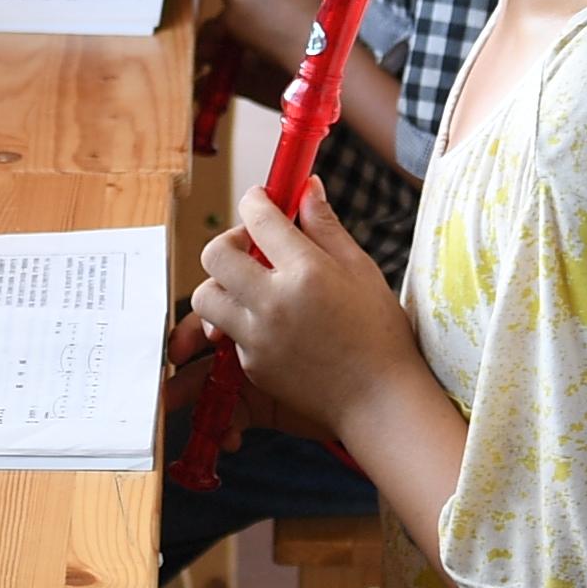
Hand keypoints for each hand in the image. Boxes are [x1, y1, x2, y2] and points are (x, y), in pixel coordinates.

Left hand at [188, 181, 419, 441]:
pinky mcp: (252, 366)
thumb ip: (326, 227)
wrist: (380, 400)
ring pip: (206, 297)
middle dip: (228, 242)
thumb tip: (307, 187)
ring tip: (251, 287)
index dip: (256, 200)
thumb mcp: (361, 270)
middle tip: (249, 247)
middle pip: (215, 255)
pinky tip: (271, 323)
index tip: (260, 200)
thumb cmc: (380, 333)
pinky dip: (240, 322)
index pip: (259, 218)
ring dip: (222, 285)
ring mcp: (258, 337)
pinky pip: (228, 333)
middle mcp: (274, 302)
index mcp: (306, 271)